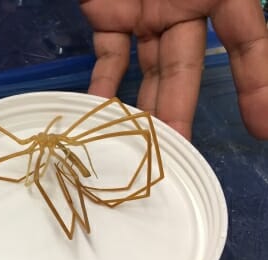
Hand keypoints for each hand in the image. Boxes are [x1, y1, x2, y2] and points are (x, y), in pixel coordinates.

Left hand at [79, 0, 267, 139]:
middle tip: (178, 152)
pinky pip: (109, 56)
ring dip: (146, 108)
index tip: (263, 127)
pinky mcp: (109, 16)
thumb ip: (226, 0)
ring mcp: (146, 14)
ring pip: (149, 70)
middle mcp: (185, 6)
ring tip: (143, 147)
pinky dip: (104, 83)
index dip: (258, 82)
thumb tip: (244, 20)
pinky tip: (100, 113)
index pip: (246, 41)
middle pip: (187, 69)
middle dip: (183, 110)